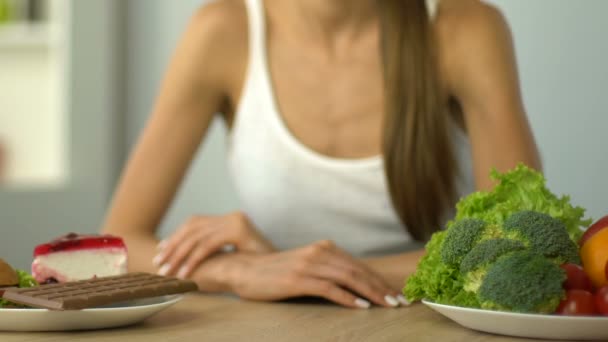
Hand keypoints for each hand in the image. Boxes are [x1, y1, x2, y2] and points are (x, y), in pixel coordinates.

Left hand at [154, 211, 273, 277]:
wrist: (281, 269)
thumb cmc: (257, 266)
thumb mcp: (232, 254)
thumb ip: (215, 249)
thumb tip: (187, 255)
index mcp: (229, 219)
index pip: (195, 224)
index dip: (176, 237)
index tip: (161, 252)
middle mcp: (231, 216)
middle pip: (193, 228)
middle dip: (173, 246)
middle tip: (160, 263)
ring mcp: (235, 221)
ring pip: (197, 237)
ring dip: (179, 254)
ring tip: (169, 270)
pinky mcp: (238, 231)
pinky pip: (208, 245)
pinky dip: (193, 259)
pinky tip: (185, 271)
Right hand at [226, 240, 405, 308]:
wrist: (245, 270)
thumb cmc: (277, 272)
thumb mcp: (307, 266)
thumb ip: (329, 270)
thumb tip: (356, 286)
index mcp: (325, 248)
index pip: (359, 265)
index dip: (380, 280)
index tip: (397, 293)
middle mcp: (320, 252)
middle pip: (358, 271)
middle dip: (382, 287)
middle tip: (401, 302)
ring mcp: (308, 264)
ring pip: (348, 278)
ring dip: (371, 292)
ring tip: (388, 305)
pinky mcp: (298, 278)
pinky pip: (329, 288)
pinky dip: (347, 297)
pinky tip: (361, 306)